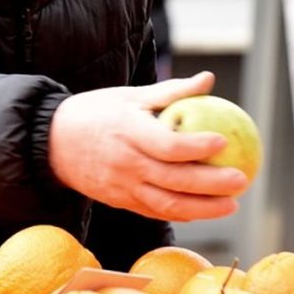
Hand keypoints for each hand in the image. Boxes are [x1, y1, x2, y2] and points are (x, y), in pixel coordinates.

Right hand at [48, 71, 248, 221]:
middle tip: (241, 180)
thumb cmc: (97, 112)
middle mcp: (126, 164)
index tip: (224, 141)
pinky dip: (183, 213)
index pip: (168, 145)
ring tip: (232, 204)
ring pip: (168, 205)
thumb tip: (208, 80)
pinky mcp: (121, 202)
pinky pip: (155, 211)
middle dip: (211, 184)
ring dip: (203, 208)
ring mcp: (122, 187)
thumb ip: (171, 91)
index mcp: (128, 132)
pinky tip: (206, 209)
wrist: (52, 143)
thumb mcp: (131, 96)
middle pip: (175, 180)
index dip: (197, 146)